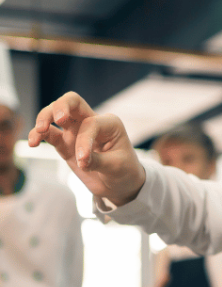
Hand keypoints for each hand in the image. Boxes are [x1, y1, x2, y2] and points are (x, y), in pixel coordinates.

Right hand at [27, 91, 145, 205]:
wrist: (121, 184)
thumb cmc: (124, 170)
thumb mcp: (116, 167)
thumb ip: (97, 161)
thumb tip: (80, 160)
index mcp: (110, 123)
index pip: (91, 123)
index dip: (85, 140)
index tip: (84, 160)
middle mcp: (92, 122)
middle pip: (72, 102)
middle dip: (62, 106)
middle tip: (59, 119)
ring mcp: (76, 131)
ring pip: (55, 114)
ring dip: (44, 118)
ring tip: (40, 131)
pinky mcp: (66, 143)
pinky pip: (49, 134)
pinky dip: (38, 135)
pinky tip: (33, 143)